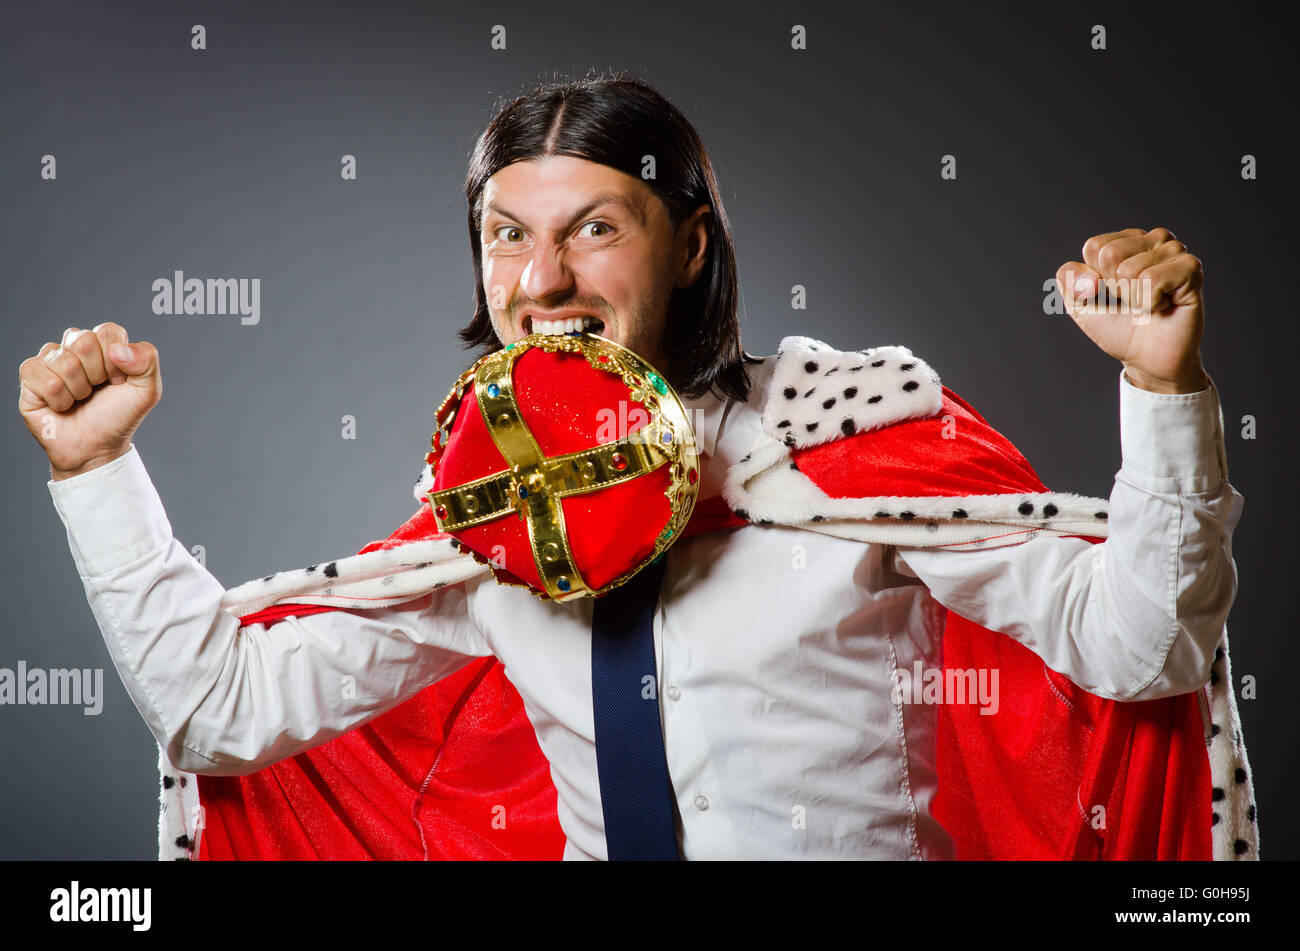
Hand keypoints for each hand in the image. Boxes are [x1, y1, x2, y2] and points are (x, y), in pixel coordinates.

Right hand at [17, 323, 162, 479]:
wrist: (96, 447)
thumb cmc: (118, 416)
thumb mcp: (147, 391)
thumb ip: (147, 361)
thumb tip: (119, 349)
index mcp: (103, 344)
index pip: (108, 332)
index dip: (117, 361)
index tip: (119, 381)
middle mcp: (74, 347)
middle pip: (84, 342)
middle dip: (97, 374)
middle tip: (97, 391)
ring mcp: (50, 360)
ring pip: (65, 362)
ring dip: (78, 390)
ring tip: (80, 400)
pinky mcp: (30, 376)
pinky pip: (45, 379)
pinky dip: (59, 399)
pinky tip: (62, 405)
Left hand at [1055, 227, 1208, 392]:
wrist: (1148, 360)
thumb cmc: (1119, 329)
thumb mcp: (1081, 305)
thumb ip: (1069, 282)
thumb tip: (1086, 277)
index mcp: (1127, 240)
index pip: (1094, 247)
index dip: (1095, 280)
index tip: (1114, 294)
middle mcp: (1154, 239)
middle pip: (1110, 255)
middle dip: (1115, 288)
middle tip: (1134, 301)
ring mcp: (1175, 251)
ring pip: (1129, 270)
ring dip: (1134, 298)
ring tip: (1150, 304)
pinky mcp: (1191, 268)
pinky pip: (1152, 280)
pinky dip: (1150, 302)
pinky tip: (1164, 305)